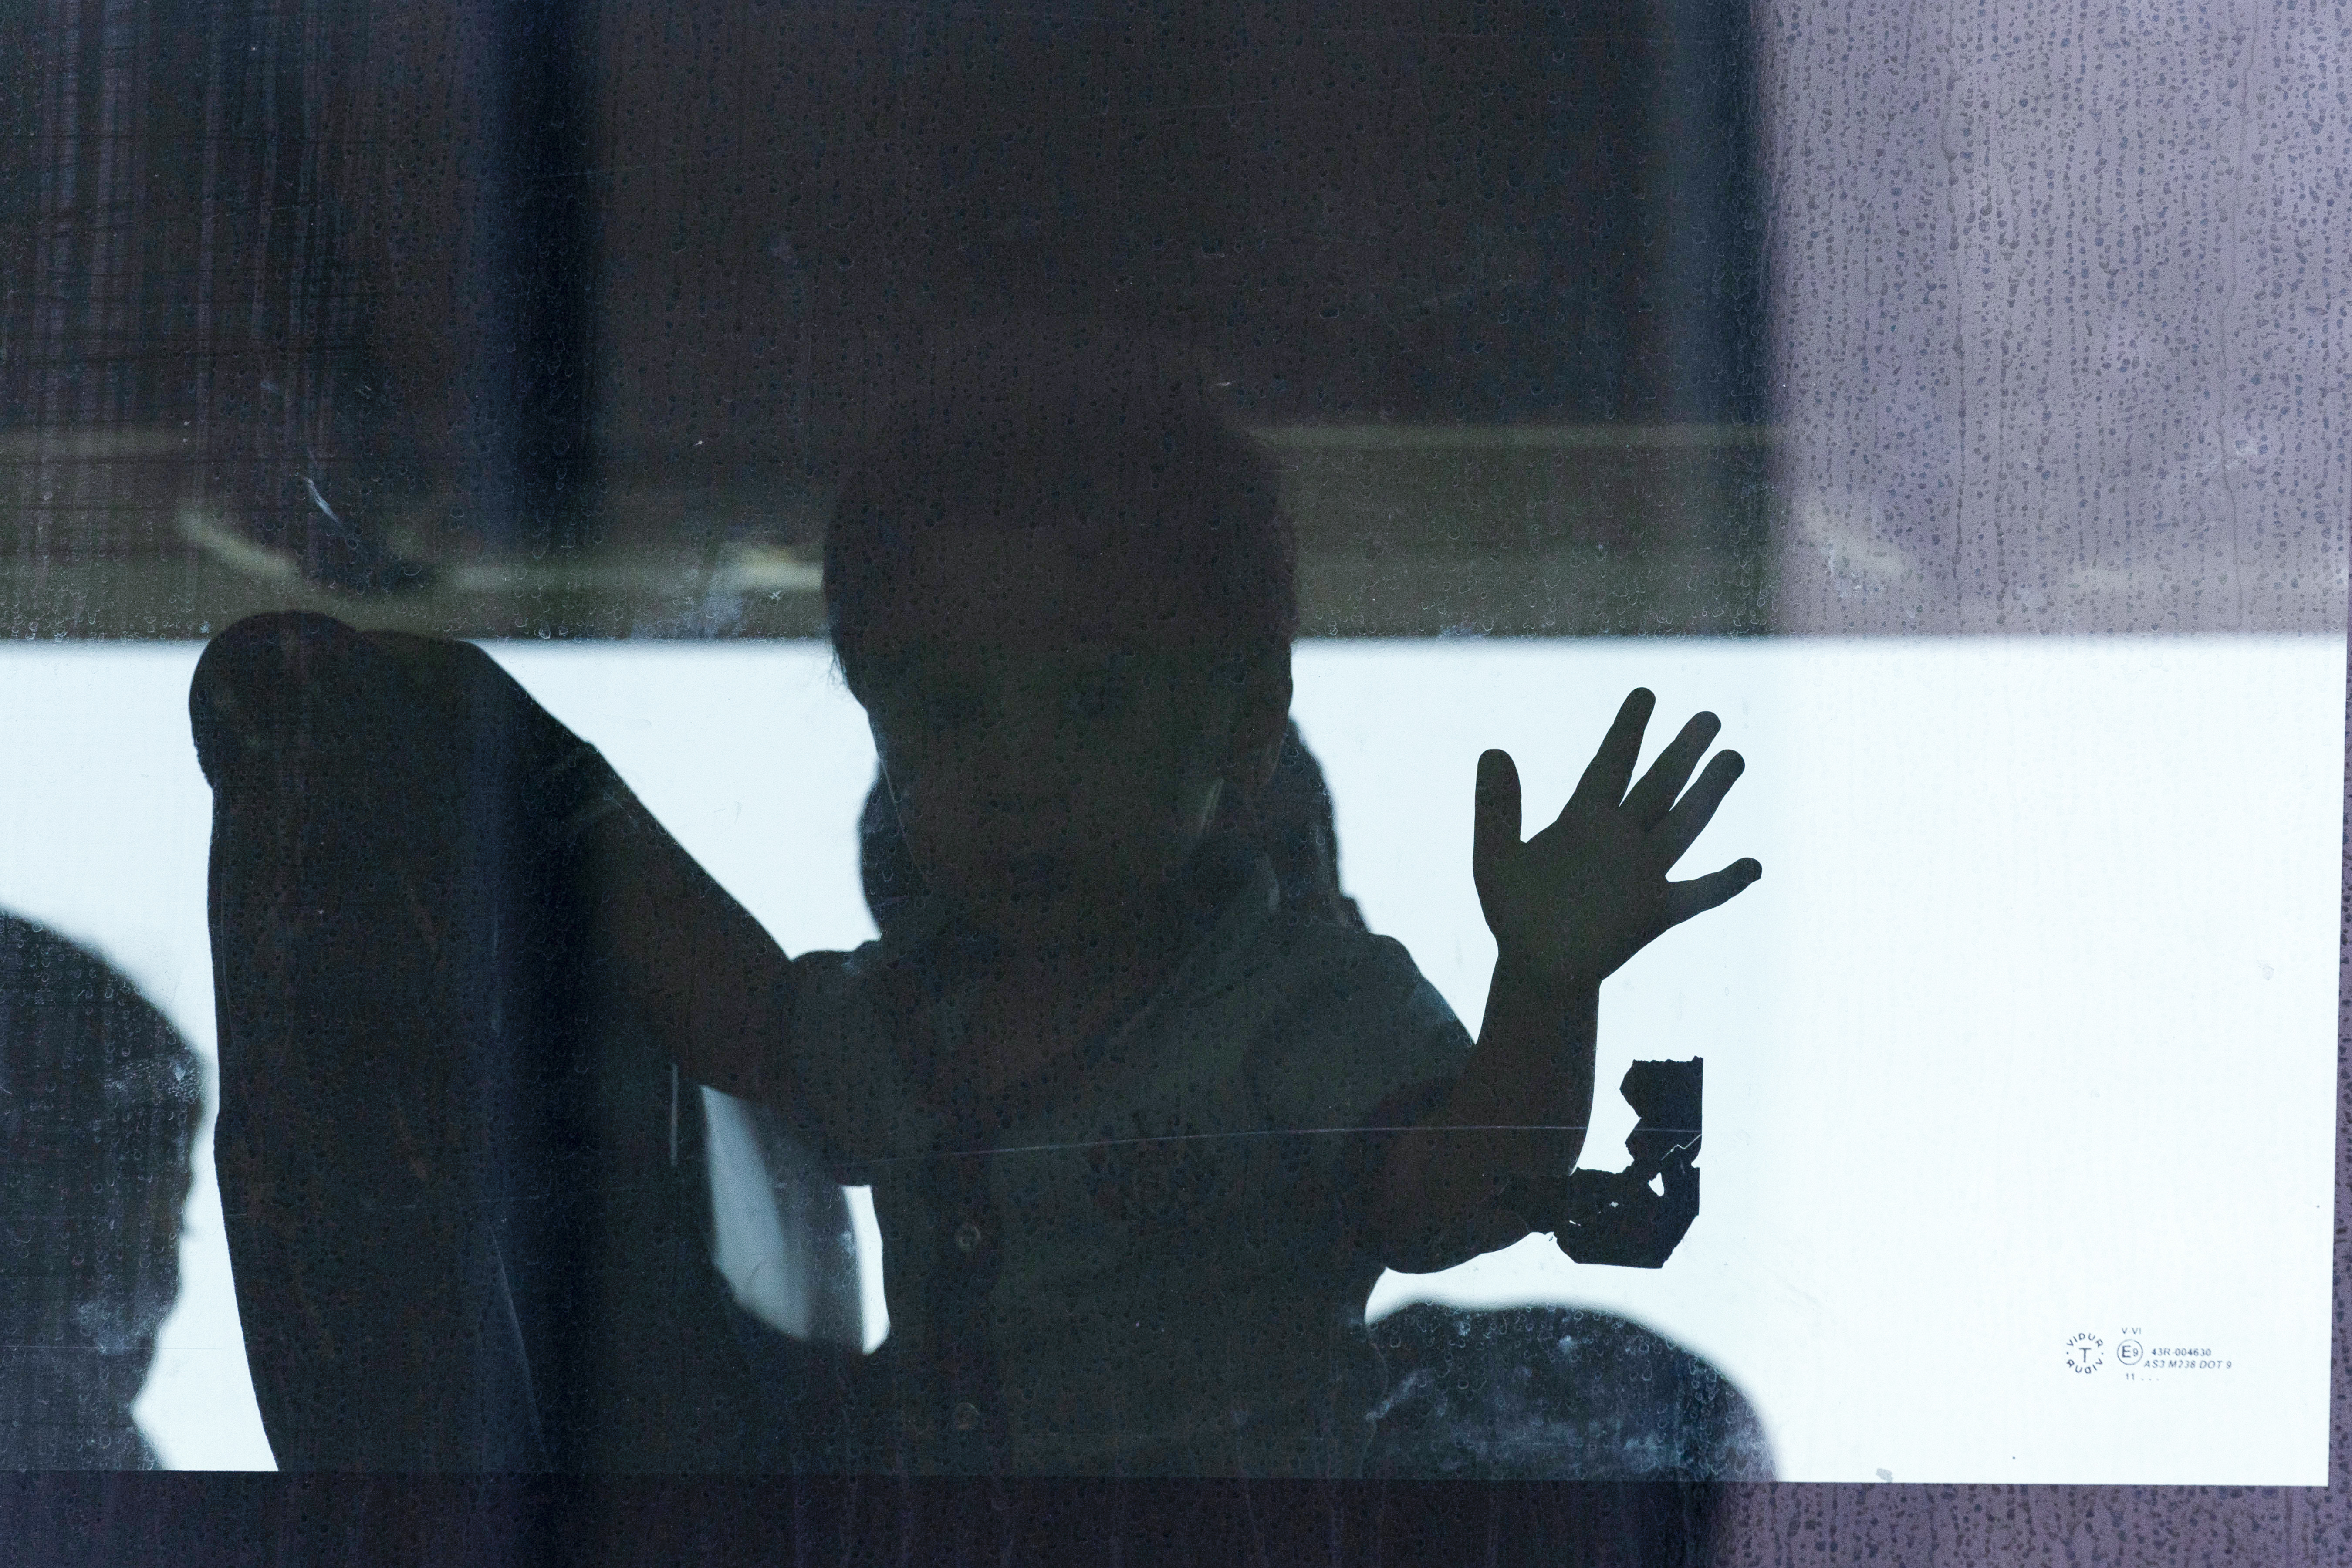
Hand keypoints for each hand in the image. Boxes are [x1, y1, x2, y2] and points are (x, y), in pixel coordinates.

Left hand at [1473, 688, 1760, 985]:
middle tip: (1709, 716)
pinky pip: (1698, 895)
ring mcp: (1643, 875)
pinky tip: (1753, 866)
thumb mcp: (1495, 858)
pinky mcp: (1656, 913)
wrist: (1536, 969)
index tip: (1645, 692)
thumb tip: (1493, 749)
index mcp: (1584, 821)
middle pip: (1658, 786)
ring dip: (1708, 795)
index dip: (1627, 730)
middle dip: (1683, 752)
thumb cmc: (1515, 914)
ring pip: (1683, 826)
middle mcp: (1620, 840)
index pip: (1610, 764)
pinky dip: (1724, 883)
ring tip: (1734, 758)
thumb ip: (1496, 806)